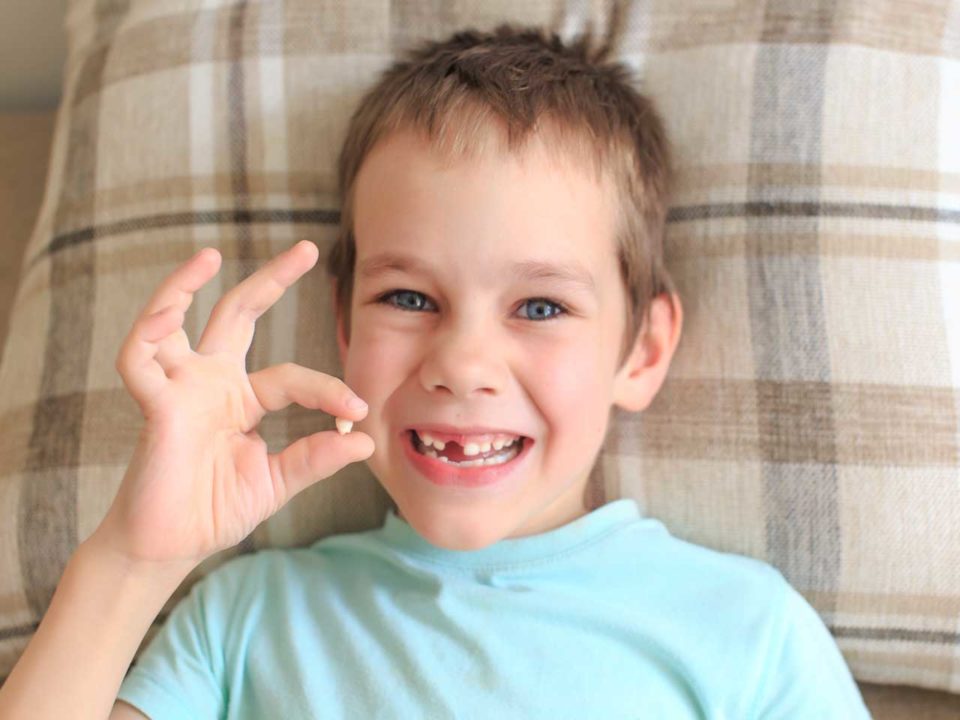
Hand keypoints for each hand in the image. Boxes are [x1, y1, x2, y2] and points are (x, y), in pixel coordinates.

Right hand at [93, 240, 372, 570]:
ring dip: (182, 285)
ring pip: (173, 321)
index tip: (357, 410)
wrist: (168, 548)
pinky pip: (140, 359)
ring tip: (210, 255)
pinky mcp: (153, 406)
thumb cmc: (214, 511)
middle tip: (308, 247)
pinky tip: (170, 308)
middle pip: (237, 315)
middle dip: (270, 280)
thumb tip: (366, 440)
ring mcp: (179, 390)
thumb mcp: (276, 482)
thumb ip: (315, 459)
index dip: (326, 390)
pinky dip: (149, 329)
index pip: (291, 377)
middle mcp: (210, 383)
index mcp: (242, 400)